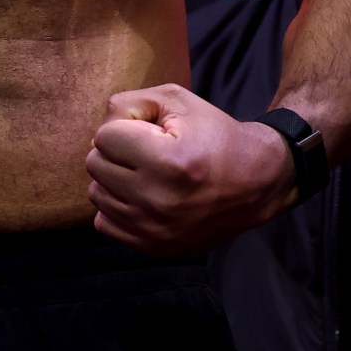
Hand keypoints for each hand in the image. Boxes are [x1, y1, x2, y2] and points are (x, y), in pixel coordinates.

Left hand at [87, 84, 292, 253]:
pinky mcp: (153, 248)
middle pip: (95, 164)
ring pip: (96, 194)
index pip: (104, 137)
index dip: (125, 126)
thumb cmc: (216, 136)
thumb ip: (131, 103)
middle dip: (117, 151)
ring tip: (145, 173)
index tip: (150, 131)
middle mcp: (158, 199)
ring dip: (114, 179)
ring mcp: (154, 229)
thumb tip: (99, 131)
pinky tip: (142, 196)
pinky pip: (104, 223)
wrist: (256, 183)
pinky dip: (117, 207)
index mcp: (168, 161)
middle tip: (146, 151)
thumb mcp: (179, 102)